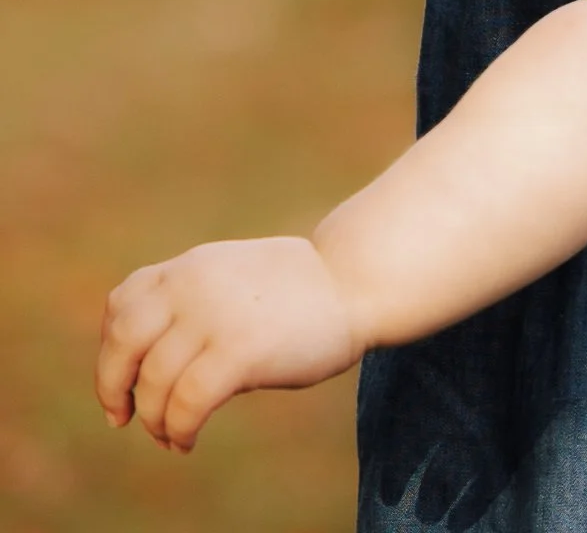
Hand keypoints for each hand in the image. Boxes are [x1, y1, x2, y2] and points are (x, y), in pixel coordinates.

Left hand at [96, 235, 364, 452]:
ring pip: (154, 381)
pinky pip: (186, 403)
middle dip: (113, 387)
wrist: (353, 281)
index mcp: (191, 267)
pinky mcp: (240, 351)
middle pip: (124, 342)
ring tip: (170, 435)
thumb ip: (192, 300)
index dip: (111, 348)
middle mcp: (194, 285)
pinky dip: (177, 429)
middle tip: (124, 416)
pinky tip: (187, 440)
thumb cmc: (297, 290)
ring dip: (153, 420)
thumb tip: (149, 357)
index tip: (124, 380)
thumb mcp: (231, 278)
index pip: (123, 303)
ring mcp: (215, 317)